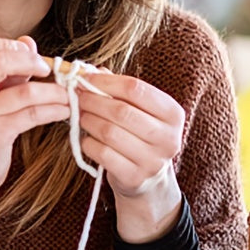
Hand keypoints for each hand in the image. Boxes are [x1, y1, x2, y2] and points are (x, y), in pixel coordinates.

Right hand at [0, 36, 70, 249]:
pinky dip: (54, 110)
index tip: (26, 53)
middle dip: (31, 62)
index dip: (5, 45)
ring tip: (68, 94)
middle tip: (49, 70)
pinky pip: (32, 114)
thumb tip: (27, 41)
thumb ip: (7, 69)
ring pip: (24, 91)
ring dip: (53, 91)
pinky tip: (64, 111)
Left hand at [75, 73, 184, 242]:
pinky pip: (103, 154)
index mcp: (173, 113)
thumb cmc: (140, 135)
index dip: (106, 82)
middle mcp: (168, 137)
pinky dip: (89, 143)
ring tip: (81, 115)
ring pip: (109, 132)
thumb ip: (118, 89)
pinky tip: (87, 138)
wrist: (148, 178)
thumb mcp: (138, 110)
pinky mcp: (135, 177)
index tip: (85, 79)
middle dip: (93, 101)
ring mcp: (153, 160)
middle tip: (77, 96)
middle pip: (121, 111)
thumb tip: (91, 72)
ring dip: (88, 120)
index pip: (136, 88)